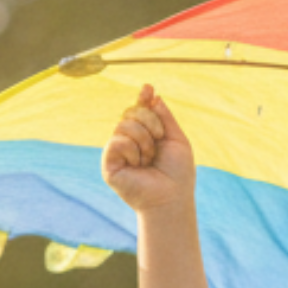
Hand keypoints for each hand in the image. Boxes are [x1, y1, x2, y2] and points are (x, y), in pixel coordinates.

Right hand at [101, 86, 195, 214]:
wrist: (171, 198)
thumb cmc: (178, 174)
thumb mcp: (177, 140)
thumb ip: (165, 117)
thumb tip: (153, 95)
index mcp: (146, 136)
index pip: (139, 110)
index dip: (143, 99)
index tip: (148, 88)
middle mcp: (130, 142)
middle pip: (131, 112)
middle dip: (150, 122)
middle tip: (159, 139)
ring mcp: (118, 153)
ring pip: (124, 125)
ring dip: (144, 139)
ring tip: (149, 159)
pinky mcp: (109, 164)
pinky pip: (116, 141)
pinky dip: (132, 150)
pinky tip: (138, 165)